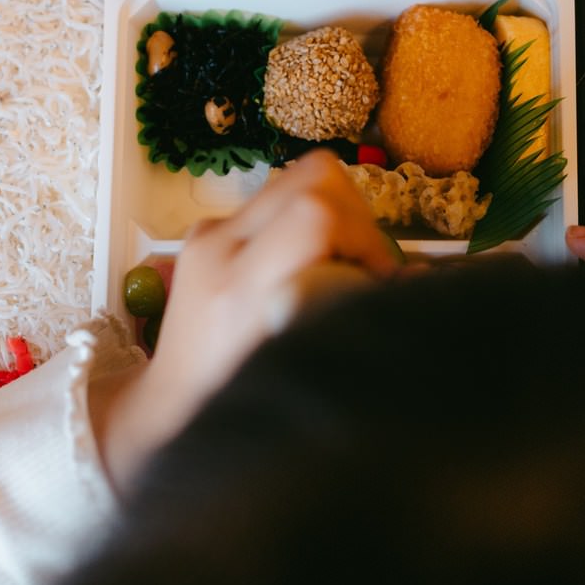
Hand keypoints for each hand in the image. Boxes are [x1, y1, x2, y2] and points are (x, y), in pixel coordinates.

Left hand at [91, 151, 399, 488]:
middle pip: (314, 177)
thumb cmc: (238, 402)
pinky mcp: (205, 229)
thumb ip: (356, 315)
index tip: (376, 279)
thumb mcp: (304, 365)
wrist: (167, 407)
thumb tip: (418, 278)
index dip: (364, 236)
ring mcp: (207, 232)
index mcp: (239, 291)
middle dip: (357, 215)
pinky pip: (274, 201)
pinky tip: (303, 270)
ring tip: (336, 268)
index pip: (315, 213)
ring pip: (296, 180)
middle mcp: (218, 248)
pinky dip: (303, 223)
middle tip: (363, 269)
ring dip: (332, 214)